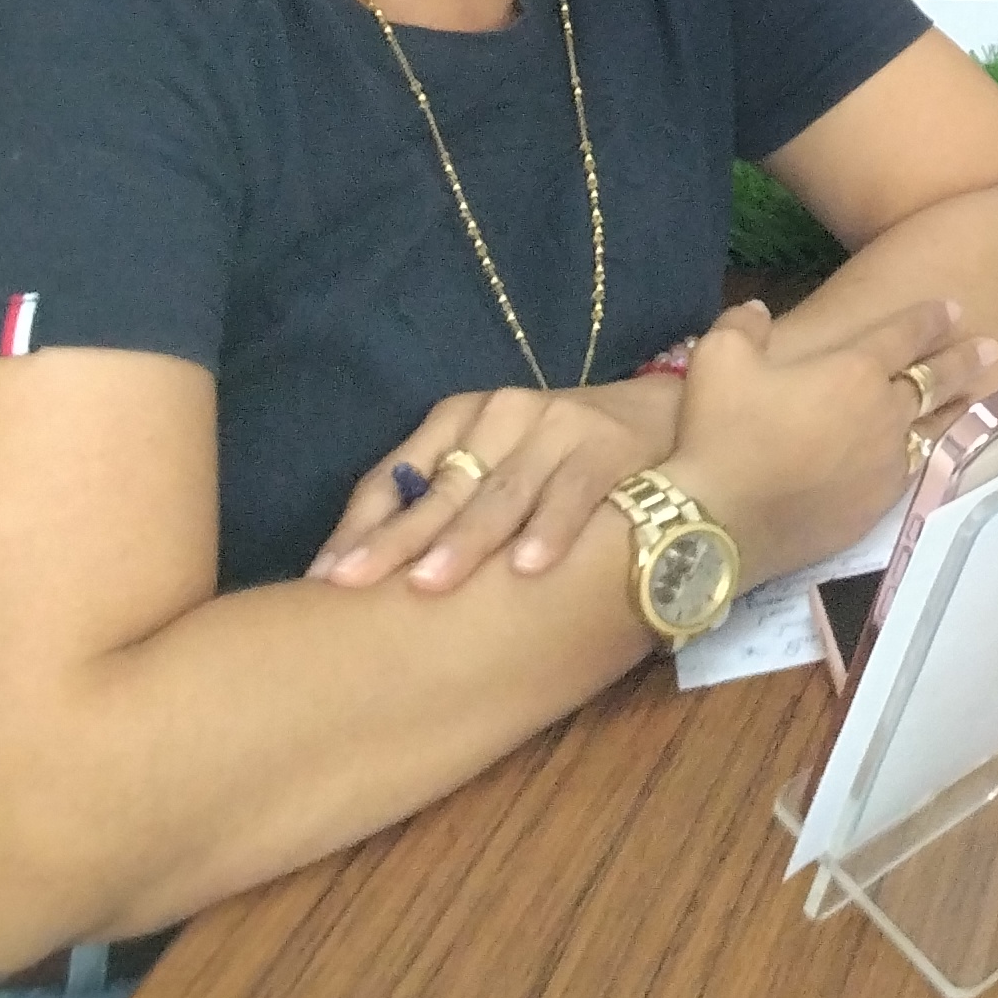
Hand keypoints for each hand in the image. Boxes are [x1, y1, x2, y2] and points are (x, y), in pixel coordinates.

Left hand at [310, 371, 683, 592]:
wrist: (670, 417)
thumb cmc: (563, 461)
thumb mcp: (497, 469)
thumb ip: (446, 506)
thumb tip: (364, 571)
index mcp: (461, 418)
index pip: (396, 475)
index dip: (360, 526)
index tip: (327, 577)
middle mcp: (502, 413)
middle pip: (438, 489)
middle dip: (394, 542)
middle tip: (353, 584)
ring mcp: (558, 426)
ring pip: (500, 493)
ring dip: (465, 540)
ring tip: (429, 583)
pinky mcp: (609, 445)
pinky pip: (573, 493)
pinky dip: (550, 529)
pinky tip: (528, 567)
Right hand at [662, 296, 997, 580]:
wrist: (719, 524)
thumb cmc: (720, 434)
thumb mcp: (719, 360)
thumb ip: (744, 325)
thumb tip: (758, 311)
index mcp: (855, 370)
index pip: (905, 335)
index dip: (930, 319)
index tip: (954, 307)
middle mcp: (884, 414)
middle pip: (933, 380)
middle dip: (963, 360)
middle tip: (993, 347)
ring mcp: (885, 465)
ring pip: (931, 428)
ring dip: (954, 408)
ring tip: (973, 398)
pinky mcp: (874, 507)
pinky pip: (911, 472)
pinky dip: (925, 455)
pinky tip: (926, 454)